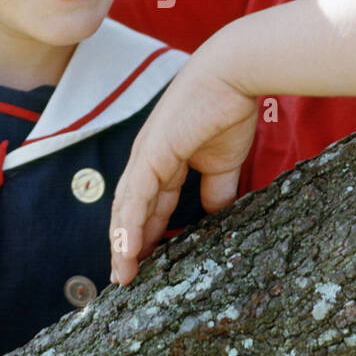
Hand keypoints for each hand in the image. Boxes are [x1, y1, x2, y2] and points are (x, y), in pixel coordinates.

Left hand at [109, 37, 257, 283]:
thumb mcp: (224, 163)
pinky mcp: (151, 155)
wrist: (232, 76)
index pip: (148, 206)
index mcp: (163, 161)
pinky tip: (128, 251)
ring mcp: (145, 157)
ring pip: (126, 209)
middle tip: (125, 279)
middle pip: (130, 211)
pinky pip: (136, 198)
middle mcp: (147, 160)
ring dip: (123, 244)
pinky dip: (129, 226)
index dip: (146, 234)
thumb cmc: (229, 110)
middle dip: (126, 245)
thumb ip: (217, 192)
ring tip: (123, 276)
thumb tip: (218, 220)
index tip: (146, 264)